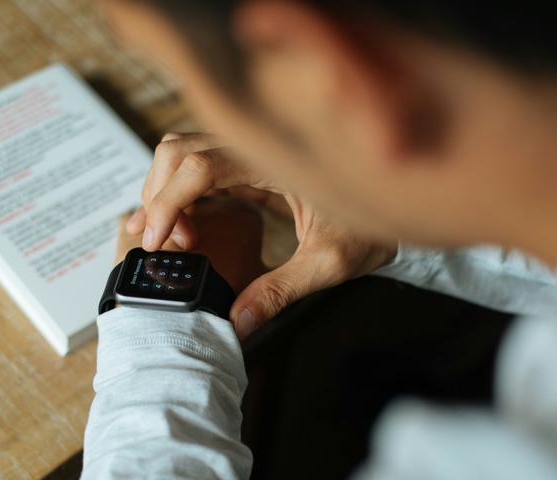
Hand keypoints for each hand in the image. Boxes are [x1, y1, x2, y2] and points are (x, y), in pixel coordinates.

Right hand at [128, 133, 396, 337]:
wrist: (400, 197)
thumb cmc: (375, 221)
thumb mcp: (332, 261)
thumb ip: (282, 289)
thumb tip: (238, 322)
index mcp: (275, 157)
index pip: (199, 166)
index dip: (168, 203)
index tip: (156, 242)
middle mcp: (258, 145)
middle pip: (179, 150)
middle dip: (158, 195)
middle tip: (165, 245)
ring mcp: (253, 152)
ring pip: (184, 153)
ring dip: (166, 191)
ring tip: (173, 237)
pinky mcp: (252, 165)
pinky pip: (203, 169)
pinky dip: (182, 194)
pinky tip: (180, 226)